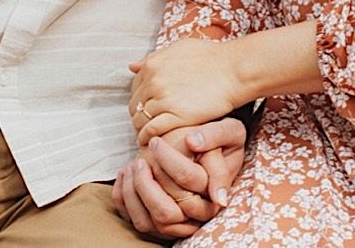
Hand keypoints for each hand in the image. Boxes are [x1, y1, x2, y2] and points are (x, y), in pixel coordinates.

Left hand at [112, 119, 247, 237]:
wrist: (216, 153)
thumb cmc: (222, 141)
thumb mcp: (229, 130)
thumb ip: (215, 134)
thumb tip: (192, 141)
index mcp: (216, 191)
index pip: (188, 180)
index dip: (168, 160)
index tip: (156, 142)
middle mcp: (200, 213)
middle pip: (167, 211)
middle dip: (146, 185)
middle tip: (139, 160)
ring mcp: (182, 223)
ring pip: (151, 222)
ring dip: (134, 195)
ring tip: (131, 167)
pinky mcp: (166, 224)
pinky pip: (140, 223)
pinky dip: (126, 203)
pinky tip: (125, 178)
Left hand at [129, 39, 246, 142]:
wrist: (235, 70)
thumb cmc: (213, 58)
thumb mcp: (181, 48)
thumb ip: (154, 57)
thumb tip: (132, 66)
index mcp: (154, 64)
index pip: (134, 88)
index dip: (141, 98)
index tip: (149, 106)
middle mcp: (154, 81)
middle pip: (135, 105)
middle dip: (141, 114)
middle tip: (150, 121)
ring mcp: (164, 99)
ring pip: (140, 120)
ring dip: (143, 128)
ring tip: (151, 134)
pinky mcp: (175, 116)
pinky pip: (151, 131)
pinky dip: (147, 138)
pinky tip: (154, 141)